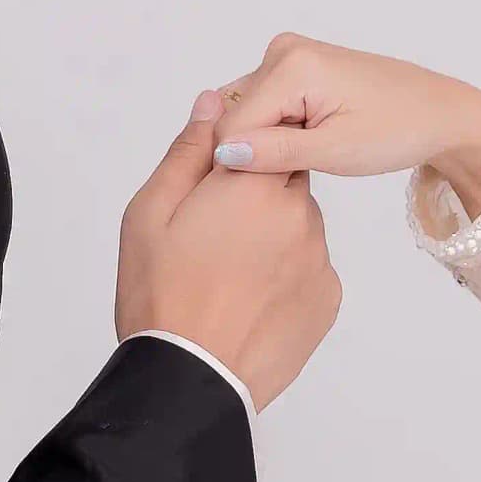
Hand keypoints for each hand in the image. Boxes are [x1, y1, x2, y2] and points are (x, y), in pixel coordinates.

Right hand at [117, 93, 342, 407]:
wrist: (193, 379)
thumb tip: (213, 102)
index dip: (236, 159)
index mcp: (252, 184)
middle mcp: (298, 213)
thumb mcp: (151, 213)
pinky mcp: (329, 297)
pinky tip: (251, 299)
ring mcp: (318, 257)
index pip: (262, 139)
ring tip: (230, 275)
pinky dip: (286, 276)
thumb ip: (189, 152)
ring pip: (298, 226)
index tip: (211, 189)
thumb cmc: (162, 295)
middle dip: (253, 197)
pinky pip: (310, 268)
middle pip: (283, 181)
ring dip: (272, 238)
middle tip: (213, 238)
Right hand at [206, 35, 480, 216]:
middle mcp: (283, 50)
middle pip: (237, 114)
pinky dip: (277, 127)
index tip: (278, 181)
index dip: (245, 162)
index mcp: (291, 64)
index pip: (234, 124)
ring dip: (266, 139)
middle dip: (256, 147)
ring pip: (248, 110)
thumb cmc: (397, 130)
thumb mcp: (334, 151)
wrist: (439, 113)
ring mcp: (289, 54)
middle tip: (300, 166)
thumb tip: (223, 152)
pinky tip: (307, 139)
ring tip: (309, 152)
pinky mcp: (296, 64)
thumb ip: (274, 152)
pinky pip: (265, 103)